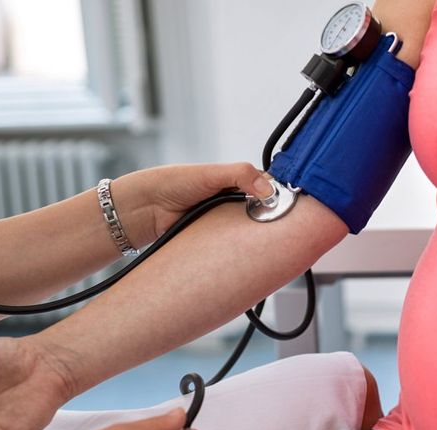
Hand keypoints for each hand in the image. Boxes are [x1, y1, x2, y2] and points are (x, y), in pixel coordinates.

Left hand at [112, 162, 274, 247]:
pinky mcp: (216, 239)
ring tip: (268, 238)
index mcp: (234, 180)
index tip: (289, 204)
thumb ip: (241, 175)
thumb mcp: (212, 174)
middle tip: (282, 224)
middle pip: (262, 210)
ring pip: (249, 230)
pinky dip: (240, 247)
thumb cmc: (174, 183)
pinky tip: (248, 249)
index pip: (266, 186)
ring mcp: (224, 220)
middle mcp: (232, 200)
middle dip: (271, 217)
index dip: (277, 194)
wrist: (147, 208)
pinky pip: (234, 245)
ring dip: (255, 233)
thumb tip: (269, 190)